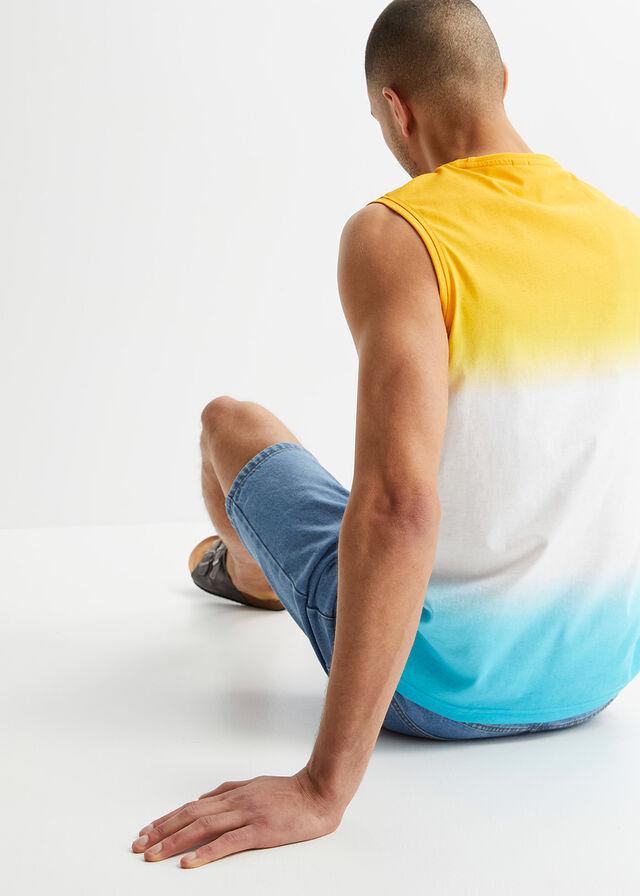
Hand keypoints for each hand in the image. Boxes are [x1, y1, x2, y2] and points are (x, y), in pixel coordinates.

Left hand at [131, 766, 344, 867]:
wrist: (319, 792)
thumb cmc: (290, 792)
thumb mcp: (255, 785)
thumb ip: (229, 790)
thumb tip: (203, 798)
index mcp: (234, 793)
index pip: (192, 807)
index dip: (167, 819)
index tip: (146, 831)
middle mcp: (236, 801)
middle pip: (190, 815)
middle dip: (161, 831)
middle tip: (139, 846)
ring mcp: (247, 814)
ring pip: (203, 827)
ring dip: (174, 841)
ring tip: (153, 855)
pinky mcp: (261, 830)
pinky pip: (228, 842)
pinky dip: (206, 852)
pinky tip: (189, 862)